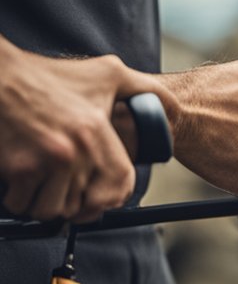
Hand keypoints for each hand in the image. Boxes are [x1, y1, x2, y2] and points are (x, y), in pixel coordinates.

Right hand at [0, 38, 168, 221]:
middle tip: (61, 190)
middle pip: (85, 205)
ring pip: (54, 210)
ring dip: (43, 203)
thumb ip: (144, 89)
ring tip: (39, 183)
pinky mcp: (19, 167)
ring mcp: (48, 161)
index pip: (121, 186)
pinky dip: (17, 199)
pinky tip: (18, 180)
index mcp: (99, 133)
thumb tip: (173, 108)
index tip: (98, 198)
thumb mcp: (106, 73)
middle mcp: (78, 150)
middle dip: (72, 203)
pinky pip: (22, 204)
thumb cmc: (47, 76)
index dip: (111, 199)